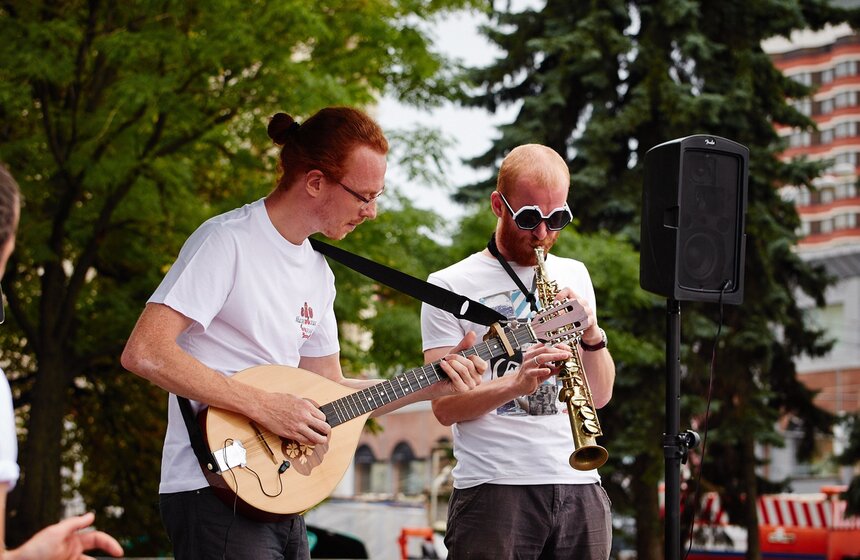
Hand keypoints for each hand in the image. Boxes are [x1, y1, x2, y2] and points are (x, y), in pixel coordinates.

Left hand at [7, 512, 123, 559]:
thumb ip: (75, 523)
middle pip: (95, 557)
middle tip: (116, 559)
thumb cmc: (32, 550)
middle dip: (106, 557)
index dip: (110, 544)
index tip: (120, 552)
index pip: (97, 539)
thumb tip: (92, 515)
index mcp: (73, 541)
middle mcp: (73, 553)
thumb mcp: (55, 532)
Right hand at [256, 391, 330, 445]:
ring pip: (316, 438)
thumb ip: (306, 406)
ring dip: (321, 440)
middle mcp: (304, 416)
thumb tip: (313, 412)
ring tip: (321, 440)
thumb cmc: (277, 401)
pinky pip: (305, 441)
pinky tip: (309, 441)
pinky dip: (310, 442)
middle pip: (324, 428)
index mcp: (306, 406)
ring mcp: (298, 426)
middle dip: (326, 432)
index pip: (323, 417)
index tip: (321, 423)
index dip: (323, 421)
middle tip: (326, 433)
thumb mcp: (296, 398)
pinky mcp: (290, 434)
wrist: (264, 406)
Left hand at [438, 331, 484, 393]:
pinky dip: (448, 369)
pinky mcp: (461, 390)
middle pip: (470, 365)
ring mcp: (470, 386)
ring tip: (444, 361)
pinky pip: (456, 377)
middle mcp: (477, 380)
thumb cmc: (448, 365)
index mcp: (479, 372)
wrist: (435, 378)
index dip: (472, 357)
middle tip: (447, 357)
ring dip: (452, 363)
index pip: (483, 364)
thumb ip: (465, 344)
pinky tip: (442, 364)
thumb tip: (472, 333)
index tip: (462, 354)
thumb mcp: (457, 353)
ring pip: (463, 370)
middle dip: (457, 358)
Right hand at [514, 344, 571, 394]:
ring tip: (563, 358)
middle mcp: (530, 356)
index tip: (567, 350)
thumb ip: (554, 367)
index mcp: (533, 352)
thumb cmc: (531, 375)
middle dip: (558, 351)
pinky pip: (535, 371)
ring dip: (554, 357)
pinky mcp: (527, 374)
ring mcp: (528, 365)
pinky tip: (548, 370)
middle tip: (568, 354)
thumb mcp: (544, 369)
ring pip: (541, 357)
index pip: (547, 345)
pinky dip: (542, 370)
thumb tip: (565, 364)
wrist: (519, 385)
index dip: (558, 346)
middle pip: (545, 349)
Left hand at [554, 286, 600, 342]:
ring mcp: (588, 311)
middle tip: (558, 315)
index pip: (568, 290)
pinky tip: (575, 328)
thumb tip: (548, 316)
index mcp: (575, 298)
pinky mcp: (592, 320)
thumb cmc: (575, 321)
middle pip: (574, 300)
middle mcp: (582, 302)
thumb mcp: (567, 315)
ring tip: (564, 323)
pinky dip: (580, 324)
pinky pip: (587, 321)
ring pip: (581, 310)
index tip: (554, 303)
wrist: (589, 331)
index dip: (560, 294)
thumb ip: (559, 312)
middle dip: (565, 307)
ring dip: (572, 316)